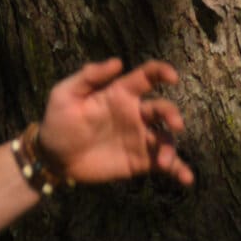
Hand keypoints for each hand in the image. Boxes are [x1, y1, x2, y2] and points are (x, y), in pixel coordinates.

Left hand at [35, 57, 195, 193]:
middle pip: (163, 109)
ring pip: (166, 139)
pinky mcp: (140, 162)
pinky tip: (186, 178)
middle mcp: (136, 114)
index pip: (147, 77)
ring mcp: (140, 139)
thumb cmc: (57, 121)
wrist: (54, 158)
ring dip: (171, 148)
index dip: (162, 72)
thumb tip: (118, 61)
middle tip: (175, 125)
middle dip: (172, 114)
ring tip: (164, 162)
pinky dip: (179, 170)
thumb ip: (89, 77)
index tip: (172, 77)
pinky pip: (165, 164)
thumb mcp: (65, 94)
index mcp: (120, 94)